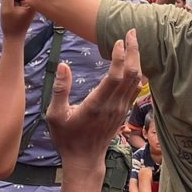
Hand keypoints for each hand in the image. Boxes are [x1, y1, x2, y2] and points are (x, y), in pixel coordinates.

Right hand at [0, 0, 35, 39]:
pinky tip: (13, 10)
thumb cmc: (10, 24)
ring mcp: (31, 3)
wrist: (14, 36)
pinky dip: (13, 2)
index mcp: (31, 1)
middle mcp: (33, 0)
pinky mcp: (28, 5)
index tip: (9, 5)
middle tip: (10, 8)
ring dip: (11, 0)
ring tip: (12, 10)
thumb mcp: (6, 9)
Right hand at [47, 29, 140, 170]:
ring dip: (137, 59)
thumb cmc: (67, 138)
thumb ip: (60, 90)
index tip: (119, 41)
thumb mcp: (55, 116)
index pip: (115, 77)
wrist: (84, 159)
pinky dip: (137, 72)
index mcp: (96, 105)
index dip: (120, 57)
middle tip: (131, 32)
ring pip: (136, 80)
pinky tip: (134, 61)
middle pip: (131, 74)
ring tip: (133, 41)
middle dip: (134, 51)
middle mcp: (113, 105)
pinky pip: (135, 88)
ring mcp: (121, 109)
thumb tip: (63, 65)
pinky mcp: (123, 111)